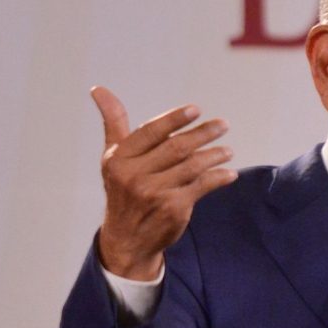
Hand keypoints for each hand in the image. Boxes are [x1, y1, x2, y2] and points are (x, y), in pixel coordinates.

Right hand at [91, 86, 236, 279]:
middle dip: (203, 134)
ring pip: (192, 166)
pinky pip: (201, 187)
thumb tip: (98, 89)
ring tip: (228, 151)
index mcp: (119, 160)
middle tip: (223, 124)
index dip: (174, 119)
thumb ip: (114, 123)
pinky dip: (218, 178)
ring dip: (214, 155)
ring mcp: (154, 194)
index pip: (151, 132)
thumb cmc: (123, 189)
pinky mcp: (172, 209)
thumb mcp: (113, 157)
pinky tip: (229, 174)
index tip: (196, 109)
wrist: (127, 239)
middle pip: (175, 148)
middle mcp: (134, 176)